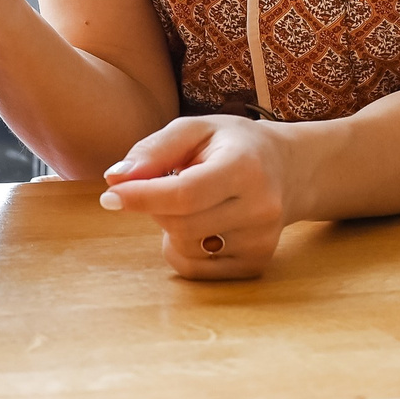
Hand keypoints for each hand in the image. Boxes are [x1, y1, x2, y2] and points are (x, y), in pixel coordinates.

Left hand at [99, 116, 298, 278]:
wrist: (290, 170)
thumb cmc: (233, 145)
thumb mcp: (195, 129)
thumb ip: (154, 150)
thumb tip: (114, 178)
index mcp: (245, 167)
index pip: (184, 194)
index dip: (140, 197)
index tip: (109, 196)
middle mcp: (260, 209)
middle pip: (179, 225)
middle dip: (155, 207)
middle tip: (164, 185)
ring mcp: (261, 242)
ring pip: (184, 249)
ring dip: (169, 227)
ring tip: (191, 201)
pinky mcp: (256, 264)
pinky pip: (195, 268)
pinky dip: (182, 248)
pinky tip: (201, 223)